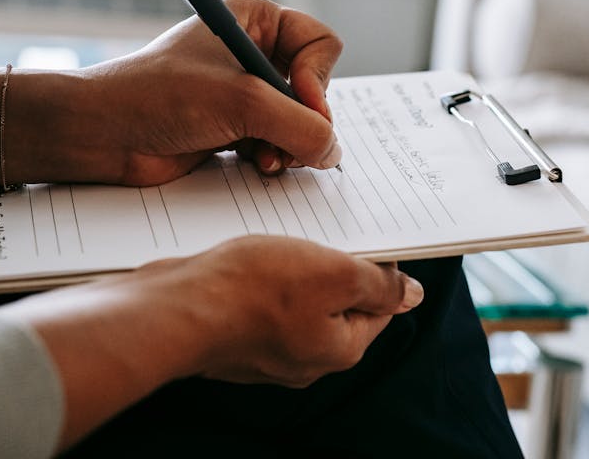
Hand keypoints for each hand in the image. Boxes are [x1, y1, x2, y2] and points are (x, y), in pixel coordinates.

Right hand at [0, 235, 423, 449]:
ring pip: (301, 299)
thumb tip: (413, 295)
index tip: (367, 237)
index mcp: (339, 349)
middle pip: (339, 303)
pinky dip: (268, 277)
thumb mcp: (334, 274)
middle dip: (336, 265)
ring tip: (287, 238)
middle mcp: (306, 358)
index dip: (379, 267)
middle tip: (325, 231)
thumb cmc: (254, 290)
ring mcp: (268, 350)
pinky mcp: (238, 336)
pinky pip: (267, 302)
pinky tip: (256, 255)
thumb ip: (379, 285)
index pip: (379, 306)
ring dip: (300, 267)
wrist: (176, 308)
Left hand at [2, 0, 343, 186]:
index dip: (317, 78)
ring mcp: (246, 89)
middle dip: (304, 119)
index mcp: (256, 19)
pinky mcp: (237, 123)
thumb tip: (333, 151)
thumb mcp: (242, 102)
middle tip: (287, 140)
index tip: (298, 102)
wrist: (103, 134)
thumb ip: (300, 125)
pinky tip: (257, 163)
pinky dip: (276, 155)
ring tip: (267, 157)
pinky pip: (280, 139)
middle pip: (314, 86)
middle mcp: (255, 50)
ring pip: (300, 118)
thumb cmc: (159, 96)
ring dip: (290, 142)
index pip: (321, 44)